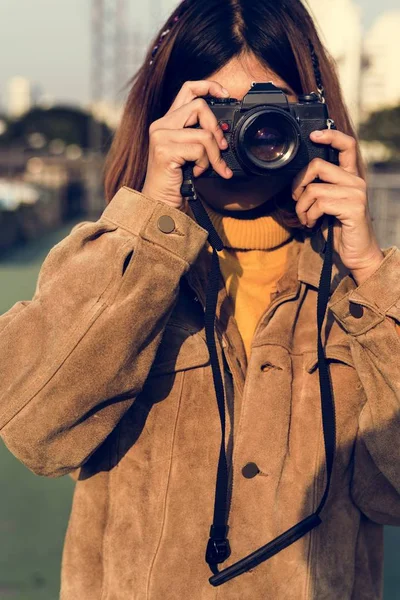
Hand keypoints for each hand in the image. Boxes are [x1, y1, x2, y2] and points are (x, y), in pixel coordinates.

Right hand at [141, 80, 232, 210]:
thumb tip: (223, 131)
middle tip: (222, 148)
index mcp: (167, 122)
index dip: (209, 86)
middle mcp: (161, 125)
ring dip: (213, 155)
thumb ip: (200, 136)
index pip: (188, 89)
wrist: (161, 202)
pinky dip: (205, 164)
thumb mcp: (190, 153)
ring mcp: (161, 136)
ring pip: (204, 133)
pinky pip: (199, 150)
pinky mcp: (165, 150)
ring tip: (207, 168)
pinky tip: (196, 173)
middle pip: (200, 107)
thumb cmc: (177, 181)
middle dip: (216, 129)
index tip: (226, 94)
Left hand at [291, 128, 383, 285]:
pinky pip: (319, 204)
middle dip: (298, 184)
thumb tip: (298, 180)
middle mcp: (356, 181)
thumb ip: (320, 187)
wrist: (356, 253)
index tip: (313, 135)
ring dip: (301, 207)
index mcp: (350, 176)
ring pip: (313, 189)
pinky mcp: (353, 207)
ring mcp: (356, 193)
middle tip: (297, 200)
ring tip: (306, 219)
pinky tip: (313, 224)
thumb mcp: (327, 204)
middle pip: (317, 165)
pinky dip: (309, 216)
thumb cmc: (338, 228)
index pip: (347, 145)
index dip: (330, 135)